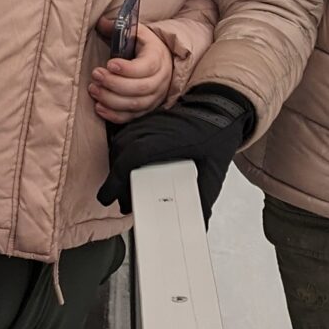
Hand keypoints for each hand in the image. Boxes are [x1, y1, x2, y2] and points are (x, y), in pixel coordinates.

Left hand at [90, 18, 173, 123]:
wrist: (163, 62)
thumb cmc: (145, 46)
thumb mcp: (137, 32)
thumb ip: (118, 27)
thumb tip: (100, 22)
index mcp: (158, 57)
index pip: (147, 67)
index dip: (127, 69)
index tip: (109, 64)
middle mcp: (160, 80)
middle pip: (139, 88)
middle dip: (114, 84)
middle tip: (96, 75)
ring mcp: (155, 97)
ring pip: (134, 104)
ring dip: (110, 99)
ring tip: (93, 89)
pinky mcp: (147, 109)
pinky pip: (131, 117)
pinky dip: (114, 115)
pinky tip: (99, 107)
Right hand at [97, 84, 256, 224]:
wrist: (220, 107)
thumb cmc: (217, 135)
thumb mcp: (213, 170)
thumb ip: (205, 197)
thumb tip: (200, 221)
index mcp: (168, 140)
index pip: (133, 157)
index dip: (117, 179)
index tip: (108, 196)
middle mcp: (153, 128)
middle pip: (121, 153)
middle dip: (117, 179)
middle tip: (122, 200)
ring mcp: (147, 122)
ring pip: (120, 144)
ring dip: (119, 165)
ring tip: (125, 186)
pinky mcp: (146, 120)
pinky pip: (126, 136)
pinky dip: (123, 153)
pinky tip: (130, 166)